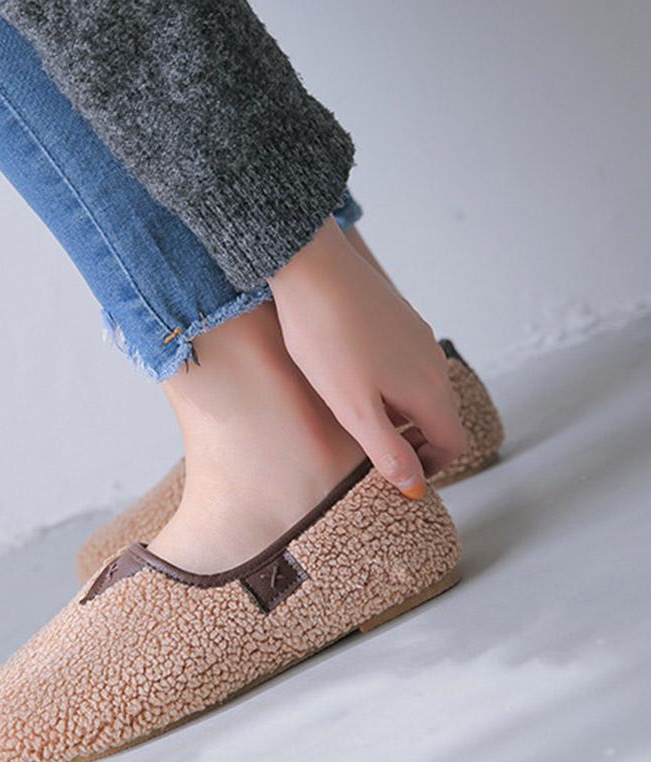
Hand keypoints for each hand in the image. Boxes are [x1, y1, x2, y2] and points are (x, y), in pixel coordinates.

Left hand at [269, 218, 465, 497]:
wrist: (312, 268)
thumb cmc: (327, 341)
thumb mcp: (353, 409)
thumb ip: (387, 451)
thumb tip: (415, 487)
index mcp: (429, 390)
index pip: (454, 444)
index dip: (431, 467)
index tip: (397, 471)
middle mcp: (434, 362)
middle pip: (441, 418)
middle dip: (415, 442)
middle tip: (373, 449)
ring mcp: (418, 337)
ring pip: (424, 390)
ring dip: (402, 413)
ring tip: (357, 413)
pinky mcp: (400, 320)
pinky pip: (409, 365)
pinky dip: (393, 385)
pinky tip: (354, 376)